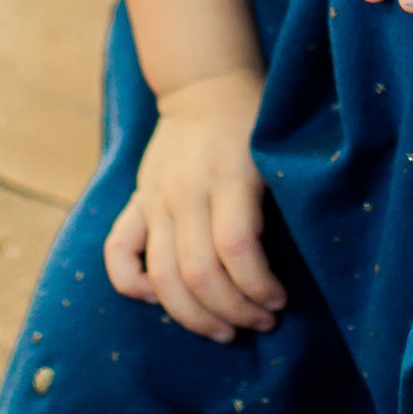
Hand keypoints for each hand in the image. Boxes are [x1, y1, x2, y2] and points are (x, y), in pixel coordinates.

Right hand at [102, 67, 283, 341]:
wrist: (205, 82)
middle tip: (262, 323)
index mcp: (229, 177)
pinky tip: (161, 299)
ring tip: (226, 330)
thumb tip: (295, 265)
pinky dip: (132, 284)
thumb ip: (277, 202)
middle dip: (234, 311)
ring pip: (162, 276)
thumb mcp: (276, 152)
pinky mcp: (138, 200)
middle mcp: (187, 192)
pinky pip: (118, 251)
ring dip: (194, 316)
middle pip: (199, 273)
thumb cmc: (255, 119)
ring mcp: (156, 198)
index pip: (237, 249)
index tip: (280, 301)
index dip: (259, 287)